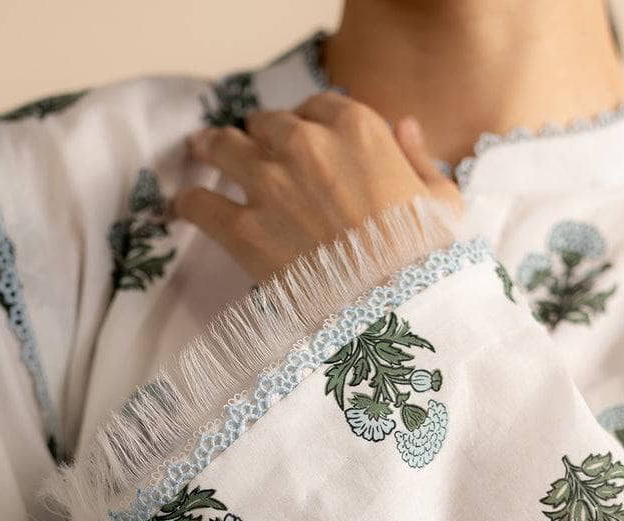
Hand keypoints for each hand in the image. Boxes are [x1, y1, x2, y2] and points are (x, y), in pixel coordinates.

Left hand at [170, 94, 462, 283]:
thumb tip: (406, 128)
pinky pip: (199, 202)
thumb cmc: (425, 261)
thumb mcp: (442, 203)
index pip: (319, 107)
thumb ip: (420, 159)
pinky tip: (180, 206)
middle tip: (251, 149)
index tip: (304, 138)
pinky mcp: (242, 229)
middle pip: (267, 124)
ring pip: (223, 147)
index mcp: (357, 129)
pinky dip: (187, 202)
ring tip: (201, 153)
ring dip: (212, 149)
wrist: (391, 312)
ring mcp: (269, 185)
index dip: (310, 123)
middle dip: (260, 136)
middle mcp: (305, 144)